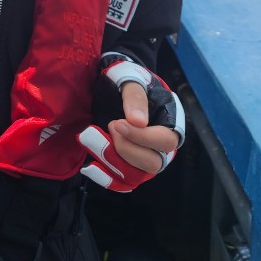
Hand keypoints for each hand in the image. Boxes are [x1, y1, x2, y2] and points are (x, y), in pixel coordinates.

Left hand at [77, 53, 184, 192]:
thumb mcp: (131, 78)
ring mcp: (144, 158)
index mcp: (170, 122)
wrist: (111, 84)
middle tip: (109, 126)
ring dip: (111, 161)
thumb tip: (138, 121)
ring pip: (135, 175)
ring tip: (90, 139)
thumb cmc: (126, 79)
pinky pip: (121, 182)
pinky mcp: (128, 166)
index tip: (117, 123)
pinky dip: (106, 178)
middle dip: (125, 149)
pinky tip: (90, 167)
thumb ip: (135, 96)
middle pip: (152, 163)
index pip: (166, 141)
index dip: (142, 137)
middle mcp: (161, 146)